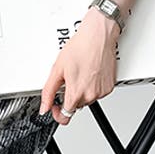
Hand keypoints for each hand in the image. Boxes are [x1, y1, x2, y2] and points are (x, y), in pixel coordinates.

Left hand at [39, 9, 119, 124]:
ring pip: (86, 99)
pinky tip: (89, 73)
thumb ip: (49, 92)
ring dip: (81, 91)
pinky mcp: (109, 87)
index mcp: (76, 93)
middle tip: (68, 80)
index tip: (55, 106)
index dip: (58, 114)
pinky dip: (92, 86)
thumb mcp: (57, 70)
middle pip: (75, 106)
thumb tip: (44, 107)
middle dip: (69, 97)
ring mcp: (101, 92)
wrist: (98, 36)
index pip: (65, 117)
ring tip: (80, 73)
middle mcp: (90, 95)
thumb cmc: (80, 48)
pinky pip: (97, 93)